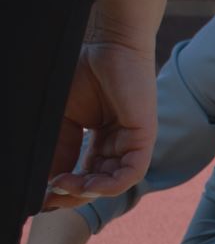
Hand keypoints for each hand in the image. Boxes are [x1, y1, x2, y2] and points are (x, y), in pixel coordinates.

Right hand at [45, 40, 156, 209]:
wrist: (107, 44)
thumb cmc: (84, 72)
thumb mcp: (63, 117)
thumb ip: (58, 148)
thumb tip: (44, 182)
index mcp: (100, 139)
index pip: (84, 175)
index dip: (63, 189)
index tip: (40, 195)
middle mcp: (118, 144)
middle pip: (99, 183)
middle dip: (73, 195)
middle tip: (48, 198)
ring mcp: (132, 141)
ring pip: (115, 182)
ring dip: (87, 191)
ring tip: (61, 186)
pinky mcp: (144, 136)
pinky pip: (132, 173)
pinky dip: (109, 185)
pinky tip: (85, 184)